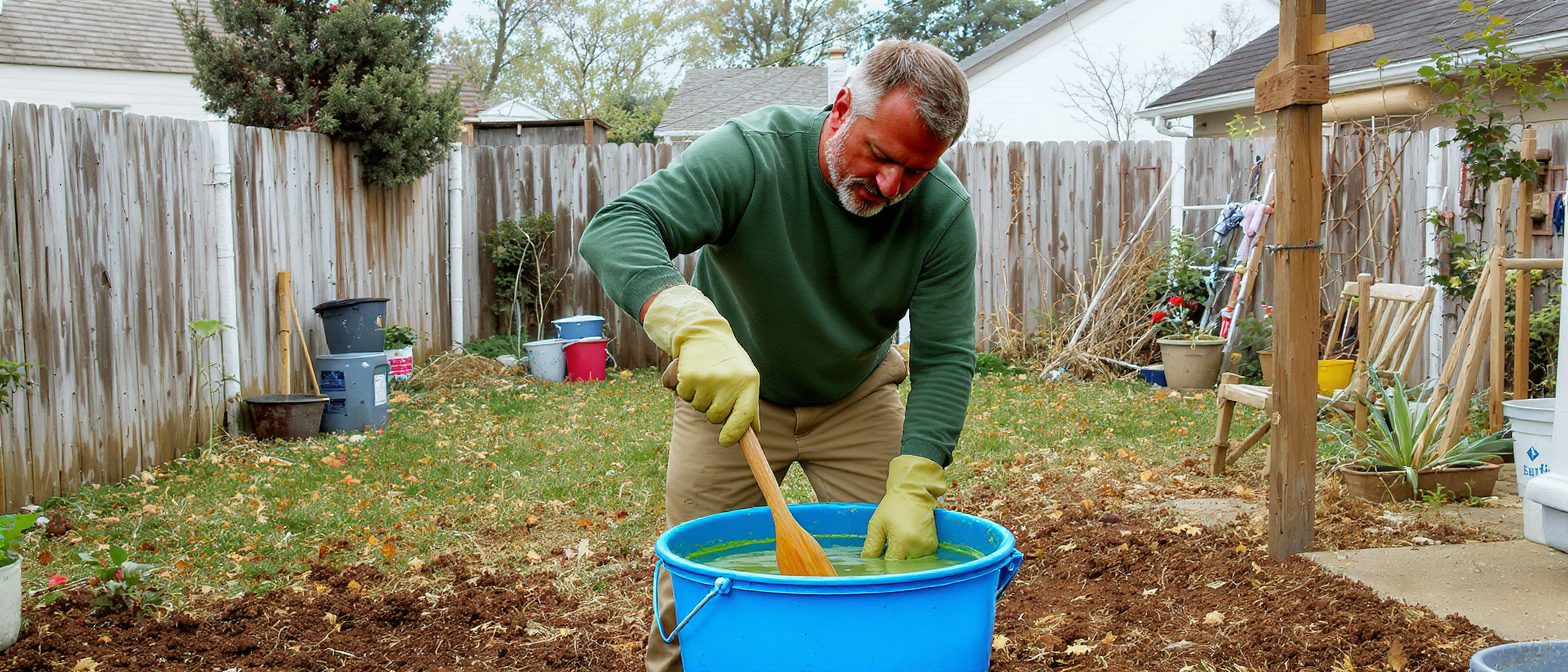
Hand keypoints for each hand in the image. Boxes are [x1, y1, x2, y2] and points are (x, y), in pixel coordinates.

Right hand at [642, 285, 759, 445]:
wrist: (705, 334)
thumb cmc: (729, 362)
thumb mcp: (746, 378)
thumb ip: (749, 406)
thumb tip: (754, 433)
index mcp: (749, 382)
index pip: (744, 417)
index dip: (734, 434)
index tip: (725, 441)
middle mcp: (730, 381)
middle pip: (716, 417)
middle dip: (712, 409)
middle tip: (714, 389)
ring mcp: (710, 379)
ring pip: (699, 407)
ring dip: (699, 398)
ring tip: (705, 378)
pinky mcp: (691, 376)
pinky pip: (685, 396)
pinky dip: (686, 390)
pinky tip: (693, 374)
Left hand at [862, 455, 947, 559]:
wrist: (915, 493)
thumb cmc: (893, 507)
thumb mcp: (877, 523)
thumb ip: (872, 544)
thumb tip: (867, 559)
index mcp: (903, 542)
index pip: (891, 565)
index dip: (882, 564)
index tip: (877, 558)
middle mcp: (918, 547)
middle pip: (901, 566)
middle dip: (892, 560)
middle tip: (885, 548)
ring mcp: (928, 547)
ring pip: (911, 563)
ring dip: (903, 557)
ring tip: (897, 541)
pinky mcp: (933, 546)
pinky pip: (920, 557)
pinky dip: (912, 553)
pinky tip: (906, 541)